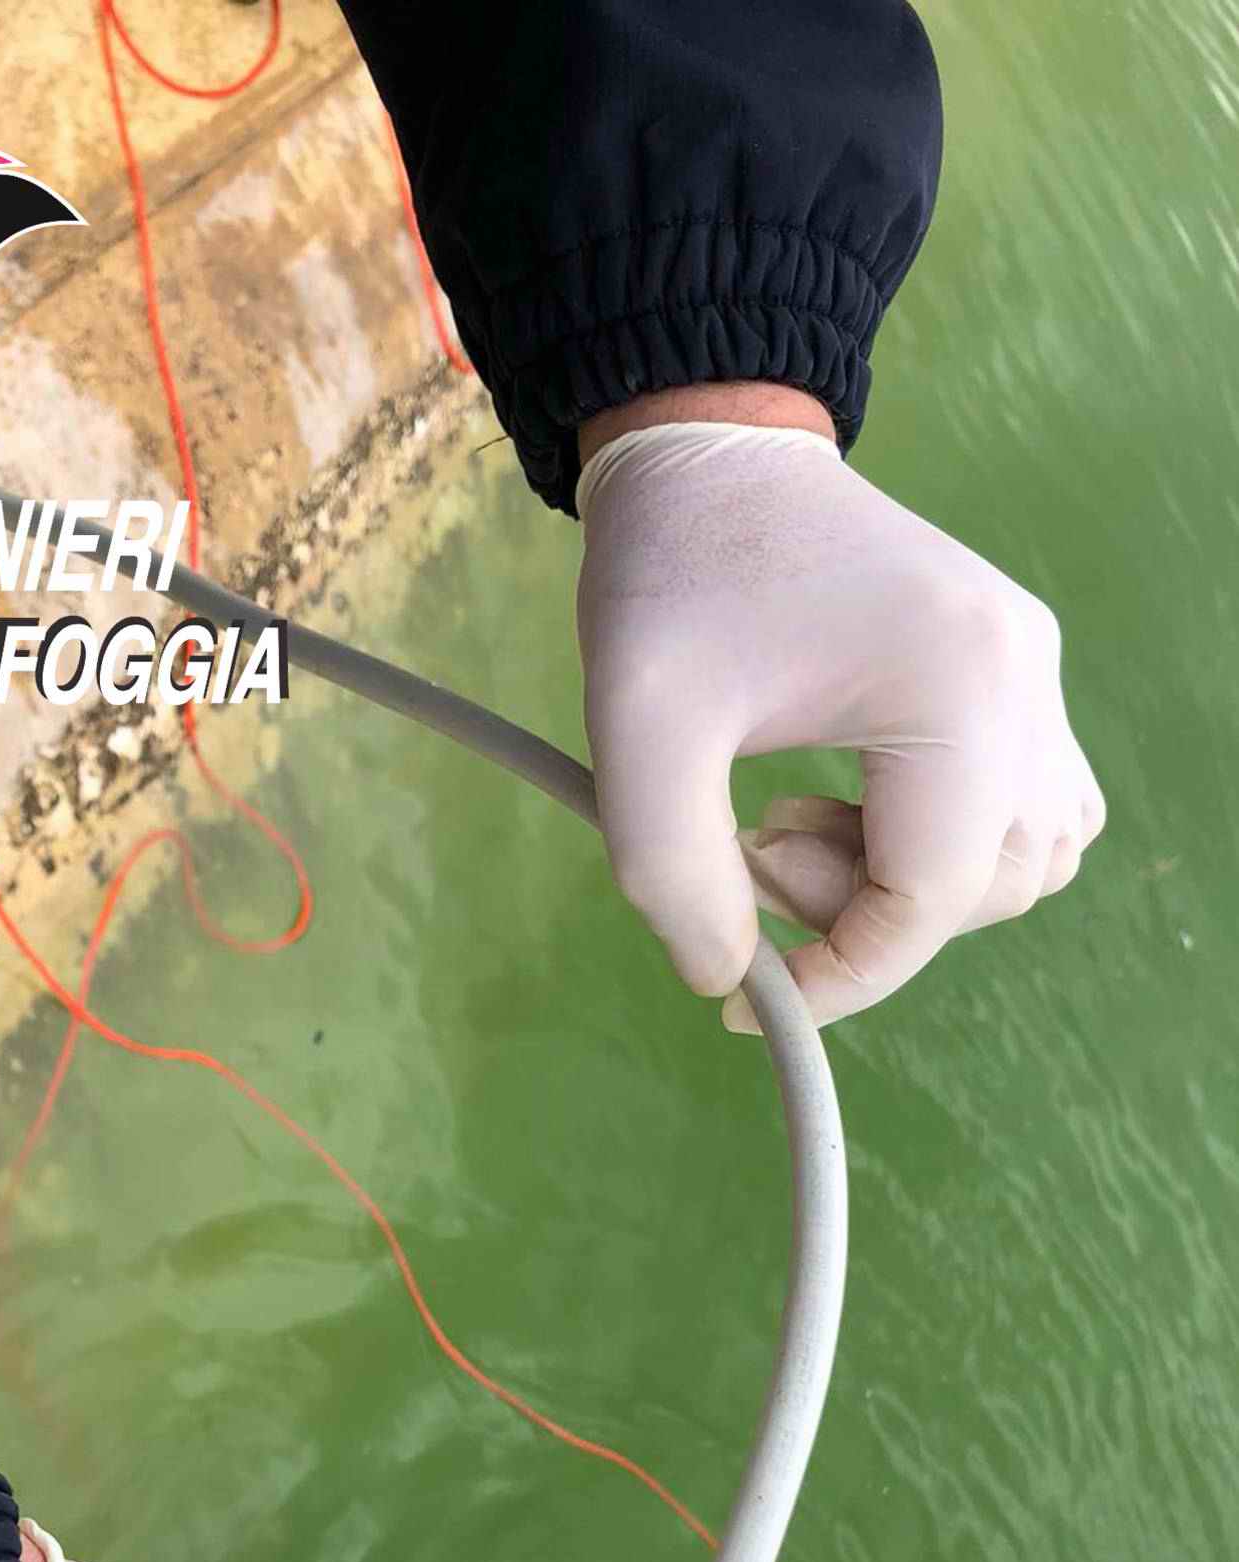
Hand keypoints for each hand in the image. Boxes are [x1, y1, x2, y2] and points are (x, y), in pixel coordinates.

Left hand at [574, 396, 1105, 1026]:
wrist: (709, 456)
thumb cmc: (671, 577)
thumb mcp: (639, 731)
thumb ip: (671, 872)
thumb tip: (724, 980)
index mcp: (955, 688)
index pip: (932, 899)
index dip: (842, 975)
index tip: (747, 996)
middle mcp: (1023, 676)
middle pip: (993, 886)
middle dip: (868, 917)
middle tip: (757, 856)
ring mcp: (1032, 666)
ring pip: (1024, 854)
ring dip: (911, 885)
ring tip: (794, 825)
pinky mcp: (1014, 665)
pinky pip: (1019, 804)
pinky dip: (939, 842)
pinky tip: (842, 801)